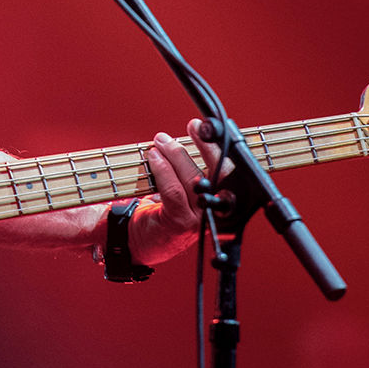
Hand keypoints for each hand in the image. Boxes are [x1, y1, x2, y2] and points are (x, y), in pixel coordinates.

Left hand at [129, 118, 234, 265]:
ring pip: (192, 179)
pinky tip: (154, 158)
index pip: (229, 171)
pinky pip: (173, 191)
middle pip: (219, 173)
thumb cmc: (161, 211)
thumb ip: (188, 169)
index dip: (223, 149)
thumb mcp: (182, 189)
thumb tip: (186, 136)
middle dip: (208, 146)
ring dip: (176, 154)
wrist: (139, 241)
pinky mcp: (180, 222)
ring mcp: (199, 218)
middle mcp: (216, 211)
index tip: (213, 127)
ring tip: (161, 141)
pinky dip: (162, 170)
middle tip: (195, 126)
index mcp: (220, 201)